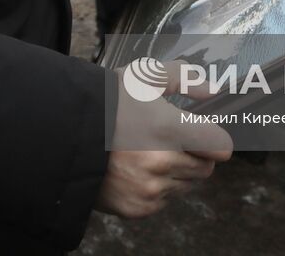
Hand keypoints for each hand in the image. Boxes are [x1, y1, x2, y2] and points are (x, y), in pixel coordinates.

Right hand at [96, 64, 232, 216]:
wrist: (64, 135)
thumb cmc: (106, 103)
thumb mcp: (142, 76)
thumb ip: (183, 78)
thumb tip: (212, 90)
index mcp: (168, 129)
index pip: (220, 147)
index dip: (212, 137)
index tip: (200, 131)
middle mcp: (162, 163)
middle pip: (205, 168)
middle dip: (194, 154)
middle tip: (168, 138)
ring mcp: (149, 189)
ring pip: (185, 185)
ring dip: (175, 171)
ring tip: (145, 151)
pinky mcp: (137, 208)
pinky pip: (163, 200)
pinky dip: (155, 187)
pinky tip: (134, 168)